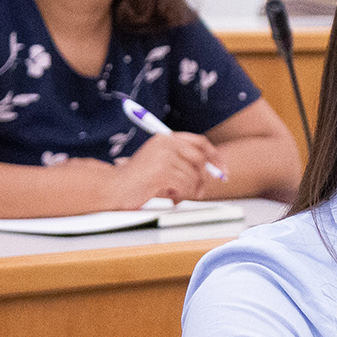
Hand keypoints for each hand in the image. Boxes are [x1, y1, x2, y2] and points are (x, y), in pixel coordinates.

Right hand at [101, 132, 225, 207]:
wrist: (114, 188)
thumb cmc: (137, 180)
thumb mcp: (161, 164)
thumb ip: (183, 163)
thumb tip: (212, 172)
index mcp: (166, 138)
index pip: (200, 143)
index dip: (215, 157)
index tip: (223, 170)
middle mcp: (166, 144)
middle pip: (201, 161)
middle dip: (204, 179)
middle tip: (200, 192)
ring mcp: (164, 157)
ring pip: (193, 177)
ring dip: (188, 191)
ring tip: (174, 195)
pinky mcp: (162, 172)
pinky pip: (185, 187)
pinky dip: (181, 196)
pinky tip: (170, 198)